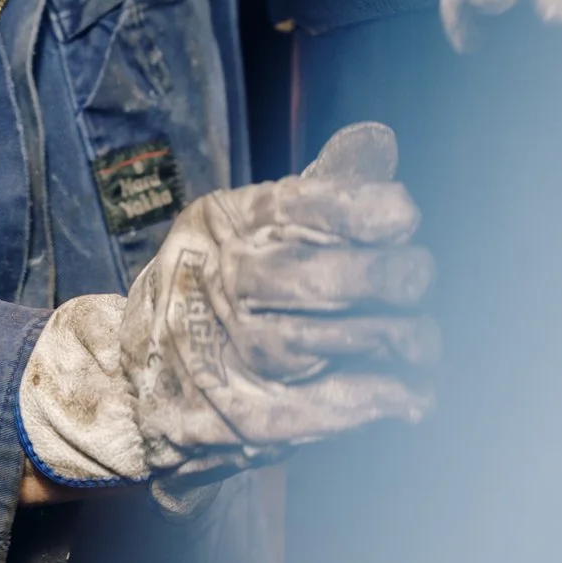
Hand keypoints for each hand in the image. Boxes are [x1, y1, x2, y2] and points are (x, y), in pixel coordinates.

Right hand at [18, 124, 436, 486]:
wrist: (136, 383)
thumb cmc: (219, 290)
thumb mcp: (253, 227)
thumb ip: (323, 191)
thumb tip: (379, 142)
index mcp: (221, 225)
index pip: (300, 206)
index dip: (363, 210)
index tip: (404, 217)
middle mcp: (214, 286)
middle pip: (313, 276)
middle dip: (385, 276)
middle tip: (417, 278)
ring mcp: (226, 357)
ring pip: (327, 342)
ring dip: (398, 340)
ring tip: (425, 339)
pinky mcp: (247, 420)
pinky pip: (329, 406)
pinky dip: (383, 398)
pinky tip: (417, 393)